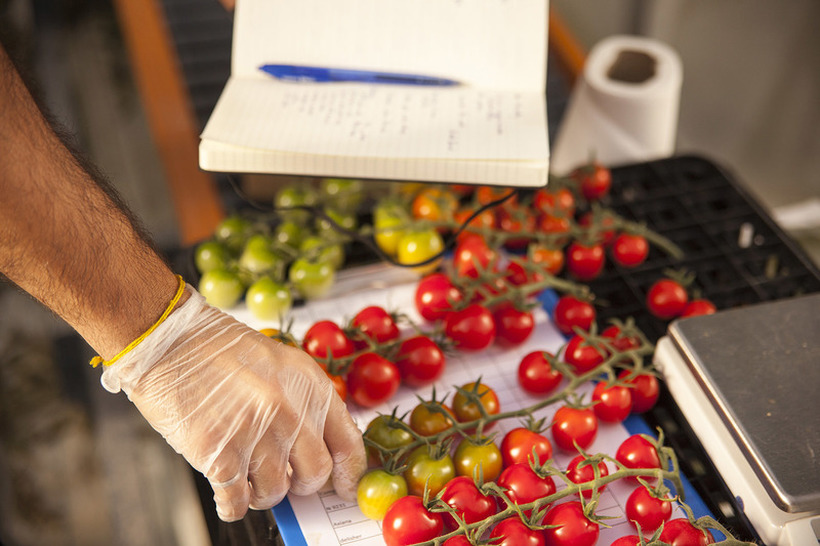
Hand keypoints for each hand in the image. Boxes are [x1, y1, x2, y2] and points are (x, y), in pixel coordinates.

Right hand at [101, 287, 365, 520]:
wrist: (169, 339)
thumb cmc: (218, 348)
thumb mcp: (280, 364)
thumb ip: (303, 403)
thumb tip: (316, 448)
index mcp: (311, 387)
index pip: (348, 444)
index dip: (348, 474)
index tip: (343, 489)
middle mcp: (291, 411)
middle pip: (316, 474)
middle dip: (302, 484)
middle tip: (286, 478)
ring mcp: (257, 434)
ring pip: (276, 492)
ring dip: (262, 492)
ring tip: (247, 475)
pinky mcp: (220, 454)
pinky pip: (237, 502)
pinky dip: (233, 506)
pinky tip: (228, 495)